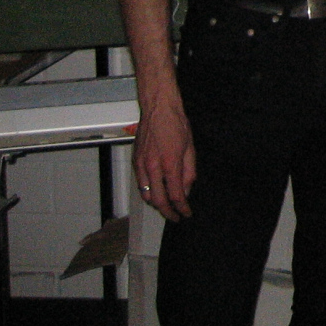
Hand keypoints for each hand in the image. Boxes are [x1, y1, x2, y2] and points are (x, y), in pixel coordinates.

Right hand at [133, 98, 195, 221]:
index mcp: (170, 163)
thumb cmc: (176, 123)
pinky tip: (157, 191)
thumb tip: (187, 189)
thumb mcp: (190, 147)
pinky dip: (148, 192)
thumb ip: (189, 171)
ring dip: (156, 204)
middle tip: (175, 216)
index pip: (176, 195)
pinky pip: (141, 184)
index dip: (182, 208)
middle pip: (158, 200)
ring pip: (146, 195)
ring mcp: (141, 165)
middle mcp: (153, 167)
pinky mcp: (135, 161)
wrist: (158, 108)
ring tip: (167, 206)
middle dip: (167, 212)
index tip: (186, 213)